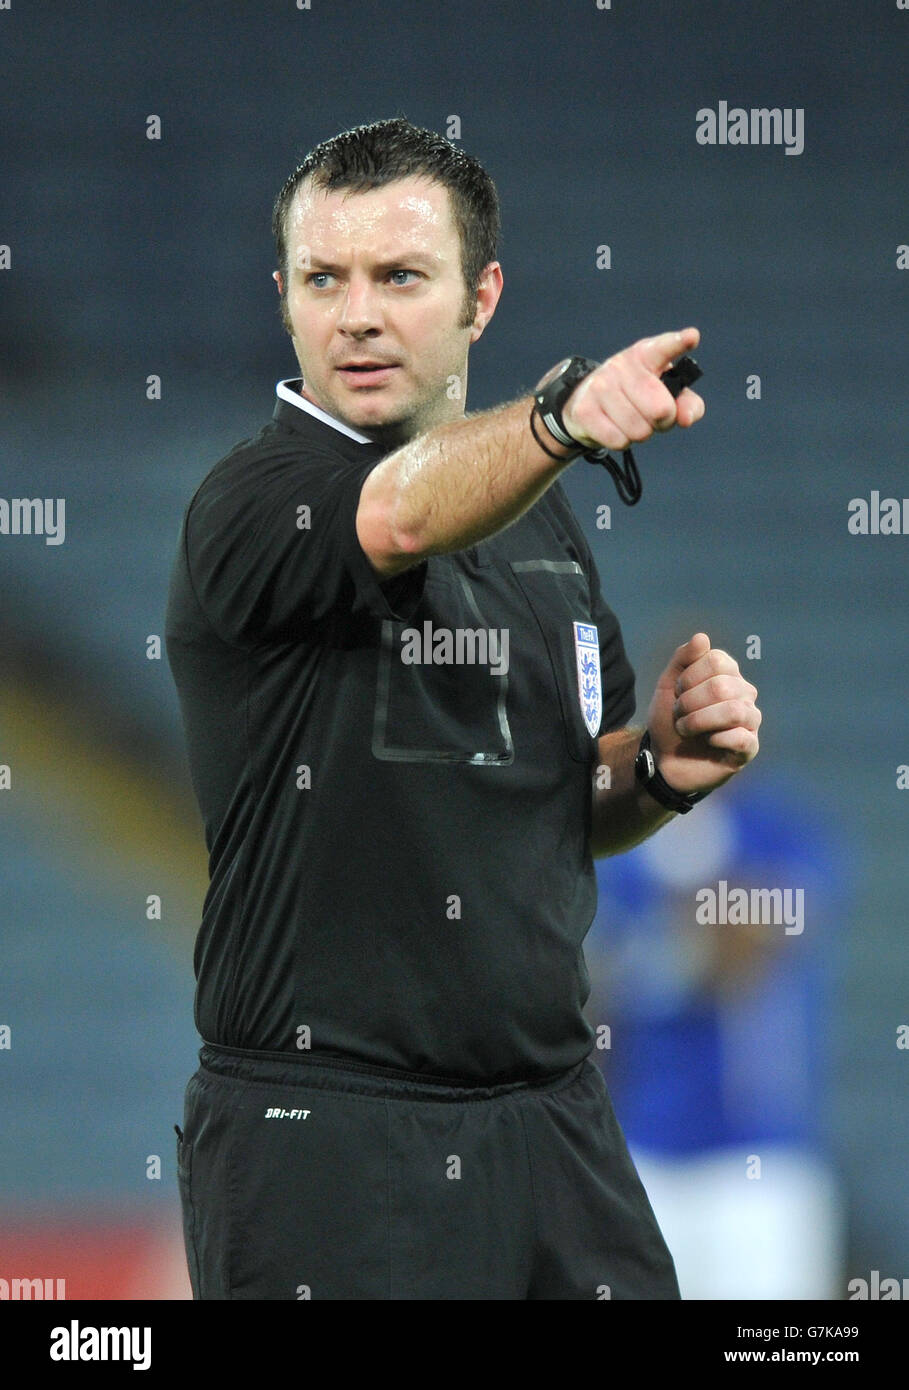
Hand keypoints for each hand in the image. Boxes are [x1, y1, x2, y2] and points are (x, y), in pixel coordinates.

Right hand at [562, 327, 704, 451]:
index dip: (677, 343)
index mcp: (646, 354)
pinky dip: (622, 441)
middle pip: (660, 410)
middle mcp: (621, 365)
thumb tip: (685, 419)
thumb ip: (688, 404)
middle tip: (653, 416)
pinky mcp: (584, 410)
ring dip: (641, 433)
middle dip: (663, 421)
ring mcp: (600, 386)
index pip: (663, 348)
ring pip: (639, 430)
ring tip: (631, 420)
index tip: (691, 337)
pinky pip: (619, 441)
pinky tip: (614, 427)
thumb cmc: (637, 397)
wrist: (587, 403)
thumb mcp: (666, 395)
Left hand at [645, 633, 760, 796]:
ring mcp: (750, 721)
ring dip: (699, 721)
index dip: (689, 677)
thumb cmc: (670, 719)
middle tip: (679, 714)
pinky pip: (741, 738)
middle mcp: (744, 694)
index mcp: (728, 674)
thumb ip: (683, 658)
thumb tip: (702, 637)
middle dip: (690, 702)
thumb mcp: (668, 685)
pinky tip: (706, 742)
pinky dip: (716, 739)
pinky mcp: (749, 748)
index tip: (677, 693)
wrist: (664, 759)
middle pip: (722, 686)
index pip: (717, 660)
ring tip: (686, 728)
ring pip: (734, 711)